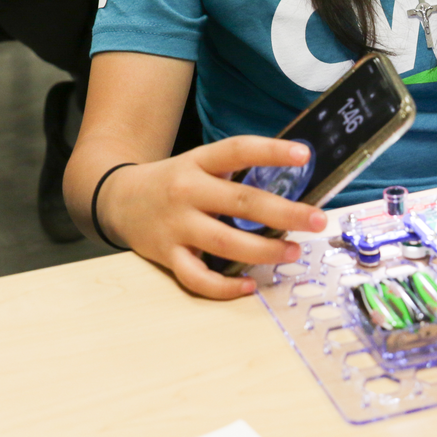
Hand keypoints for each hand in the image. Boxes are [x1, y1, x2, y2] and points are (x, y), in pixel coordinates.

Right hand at [99, 136, 327, 299]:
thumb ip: (235, 171)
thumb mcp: (200, 163)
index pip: (238, 150)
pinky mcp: (165, 256)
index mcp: (200, 162)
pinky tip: (250, 284)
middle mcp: (187, 191)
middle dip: (285, 213)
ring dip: (264, 250)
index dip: (272, 151)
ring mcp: (175, 226)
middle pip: (241, 202)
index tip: (305, 155)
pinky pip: (197, 278)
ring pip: (225, 242)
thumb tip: (292, 179)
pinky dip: (225, 287)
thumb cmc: (175, 181)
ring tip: (293, 252)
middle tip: (317, 220)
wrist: (118, 199)